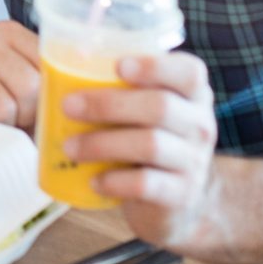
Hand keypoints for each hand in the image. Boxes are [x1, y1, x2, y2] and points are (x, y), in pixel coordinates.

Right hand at [0, 19, 41, 127]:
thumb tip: (84, 95)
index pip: (50, 67)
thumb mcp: (15, 79)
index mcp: (8, 33)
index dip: (46, 98)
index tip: (33, 108)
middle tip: (9, 119)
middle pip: (29, 88)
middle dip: (24, 115)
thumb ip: (48, 81)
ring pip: (4, 108)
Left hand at [68, 51, 221, 249]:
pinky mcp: (181, 195)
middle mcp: (200, 125)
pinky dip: (114, 181)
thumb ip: (120, 85)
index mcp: (192, 94)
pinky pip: (146, 184)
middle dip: (107, 104)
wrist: (180, 200)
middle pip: (159, 106)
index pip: (189, 72)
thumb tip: (62, 63)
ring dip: (101, 143)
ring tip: (69, 147)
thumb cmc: (148, 138)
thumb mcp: (145, 109)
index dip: (155, 66)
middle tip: (67, 106)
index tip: (117, 66)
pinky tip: (93, 180)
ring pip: (150, 144)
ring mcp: (193, 161)